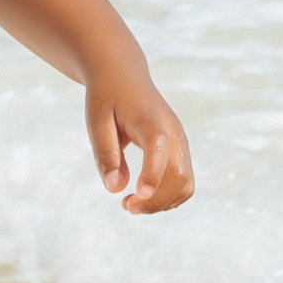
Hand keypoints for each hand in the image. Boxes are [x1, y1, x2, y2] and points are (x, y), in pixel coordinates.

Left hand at [86, 79, 194, 216]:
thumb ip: (106, 154)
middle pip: (178, 174)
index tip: (138, 195)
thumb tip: (115, 189)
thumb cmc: (107, 98)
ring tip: (131, 204)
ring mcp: (181, 142)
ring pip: (186, 183)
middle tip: (126, 206)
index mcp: (151, 120)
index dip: (152, 174)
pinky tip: (144, 197)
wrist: (124, 76)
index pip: (159, 148)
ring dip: (162, 203)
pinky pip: (184, 181)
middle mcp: (174, 132)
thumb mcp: (97, 122)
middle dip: (155, 200)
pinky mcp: (181, 151)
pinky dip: (168, 197)